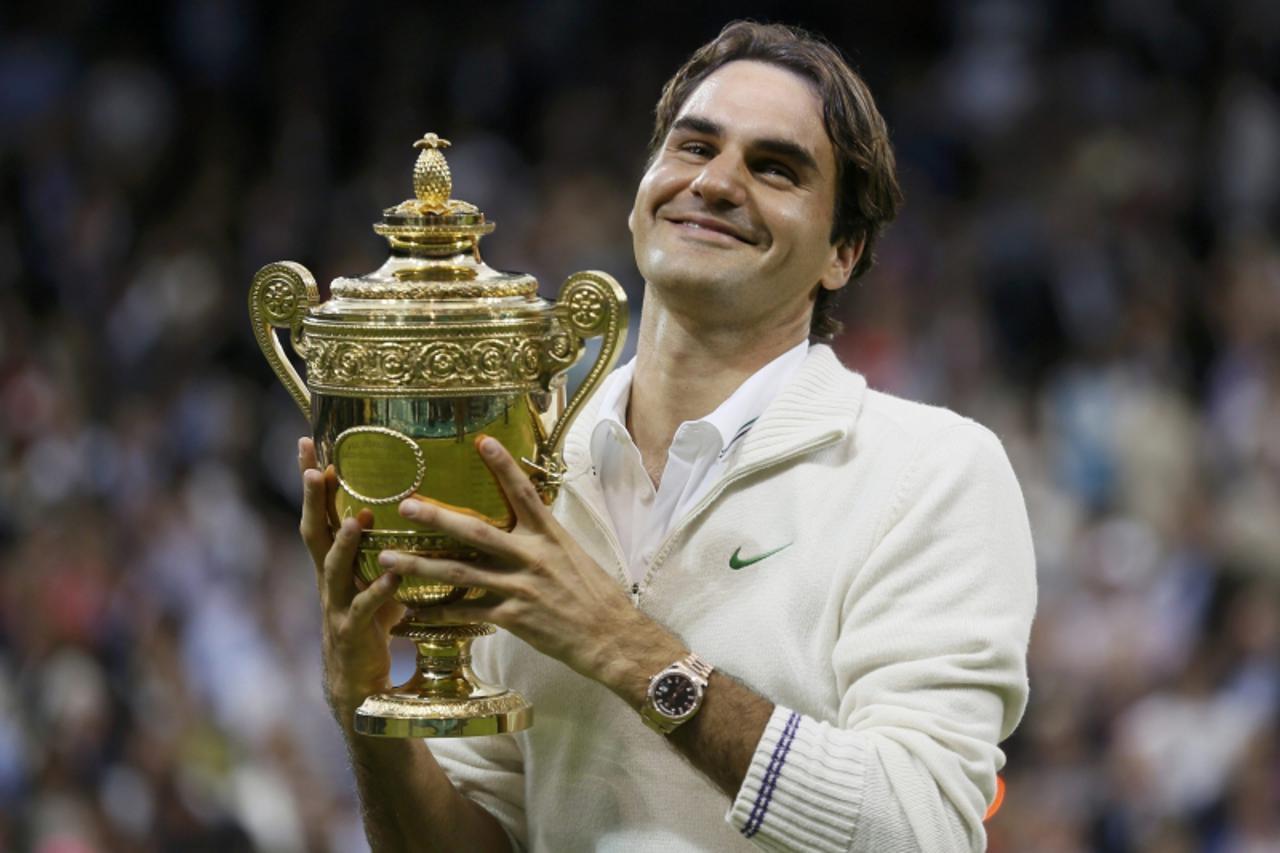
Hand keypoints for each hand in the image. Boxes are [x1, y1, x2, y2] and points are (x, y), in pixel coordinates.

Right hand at [298, 437, 405, 722]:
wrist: (356, 686)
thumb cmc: (371, 627)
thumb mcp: (378, 580)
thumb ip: (386, 550)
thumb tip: (413, 515)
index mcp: (335, 563)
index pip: (320, 511)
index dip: (312, 479)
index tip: (309, 441)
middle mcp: (329, 580)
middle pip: (314, 532)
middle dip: (311, 500)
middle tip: (313, 468)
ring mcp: (337, 606)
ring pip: (334, 569)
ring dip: (345, 543)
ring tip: (357, 518)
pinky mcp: (354, 633)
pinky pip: (365, 609)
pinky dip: (380, 593)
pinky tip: (395, 579)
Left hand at [377, 436, 683, 702]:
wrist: (612, 637)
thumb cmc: (596, 595)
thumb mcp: (573, 554)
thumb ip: (543, 538)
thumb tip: (523, 518)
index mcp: (550, 536)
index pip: (523, 492)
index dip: (503, 465)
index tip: (482, 441)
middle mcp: (533, 557)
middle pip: (476, 532)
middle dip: (437, 518)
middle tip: (405, 505)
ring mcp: (521, 588)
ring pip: (460, 573)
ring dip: (420, 566)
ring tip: (388, 558)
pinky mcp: (513, 618)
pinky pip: (467, 612)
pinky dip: (439, 613)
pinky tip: (414, 613)